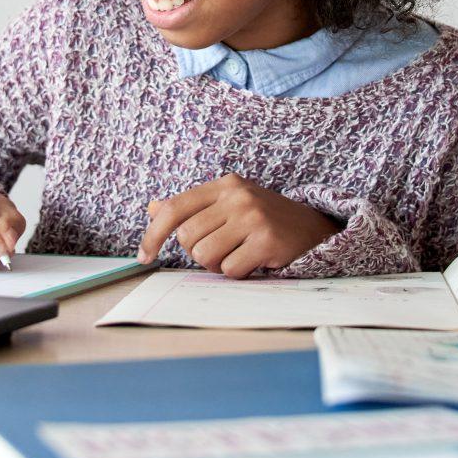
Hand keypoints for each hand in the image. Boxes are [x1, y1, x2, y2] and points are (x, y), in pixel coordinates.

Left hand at [138, 173, 342, 278]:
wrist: (313, 228)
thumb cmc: (264, 219)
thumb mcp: (229, 204)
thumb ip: (192, 207)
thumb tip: (153, 208)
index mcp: (225, 184)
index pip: (175, 208)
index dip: (153, 234)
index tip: (144, 256)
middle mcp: (238, 196)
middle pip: (188, 237)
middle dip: (198, 253)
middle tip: (222, 250)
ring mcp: (253, 217)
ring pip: (205, 255)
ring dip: (218, 265)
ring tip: (239, 254)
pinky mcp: (267, 240)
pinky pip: (229, 269)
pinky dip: (238, 272)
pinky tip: (255, 261)